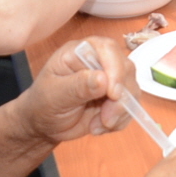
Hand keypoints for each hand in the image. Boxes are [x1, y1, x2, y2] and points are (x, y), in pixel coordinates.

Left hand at [19, 36, 139, 143]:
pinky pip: (131, 106)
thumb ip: (76, 86)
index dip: (115, 69)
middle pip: (126, 69)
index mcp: (81, 51)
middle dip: (120, 99)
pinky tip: (99, 127)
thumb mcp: (54, 96)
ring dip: (119, 113)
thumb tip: (103, 79)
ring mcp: (112, 78)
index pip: (107, 48)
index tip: (113, 94)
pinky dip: (119, 121)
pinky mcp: (118, 96)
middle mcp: (100, 60)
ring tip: (96, 127)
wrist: (44, 125)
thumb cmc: (43, 104)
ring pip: (132, 90)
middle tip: (106, 120)